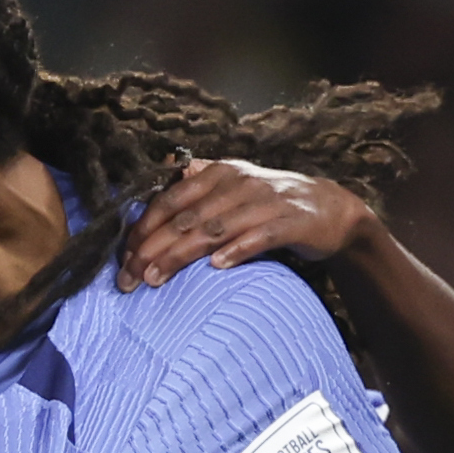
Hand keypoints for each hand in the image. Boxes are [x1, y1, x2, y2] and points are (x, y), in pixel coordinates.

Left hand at [117, 158, 373, 290]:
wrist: (330, 209)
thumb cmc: (269, 203)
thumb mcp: (230, 188)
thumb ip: (196, 188)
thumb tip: (158, 188)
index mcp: (217, 173)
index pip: (169, 200)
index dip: (142, 230)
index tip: (123, 260)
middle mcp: (238, 183)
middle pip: (184, 218)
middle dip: (151, 250)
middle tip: (128, 280)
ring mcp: (265, 201)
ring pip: (214, 229)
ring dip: (181, 255)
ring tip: (155, 278)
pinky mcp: (290, 222)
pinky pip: (258, 237)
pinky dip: (236, 250)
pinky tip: (216, 266)